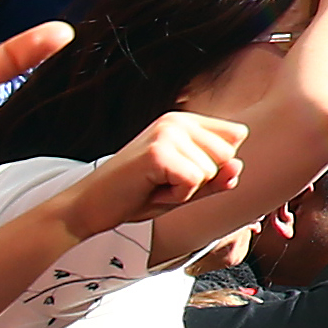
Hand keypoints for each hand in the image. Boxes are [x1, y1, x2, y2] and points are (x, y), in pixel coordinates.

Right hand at [65, 107, 248, 233]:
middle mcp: (177, 120)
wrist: (89, 207)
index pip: (236, 137)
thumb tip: (237, 167)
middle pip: (228, 156)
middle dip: (201, 181)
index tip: (179, 174)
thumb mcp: (186, 188)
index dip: (215, 166)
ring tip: (154, 186)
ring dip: (186, 191)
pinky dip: (176, 197)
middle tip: (163, 183)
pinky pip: (194, 182)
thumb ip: (216, 179)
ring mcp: (166, 133)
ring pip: (212, 171)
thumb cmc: (136, 196)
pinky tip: (150, 191)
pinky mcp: (158, 152)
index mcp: (185, 121)